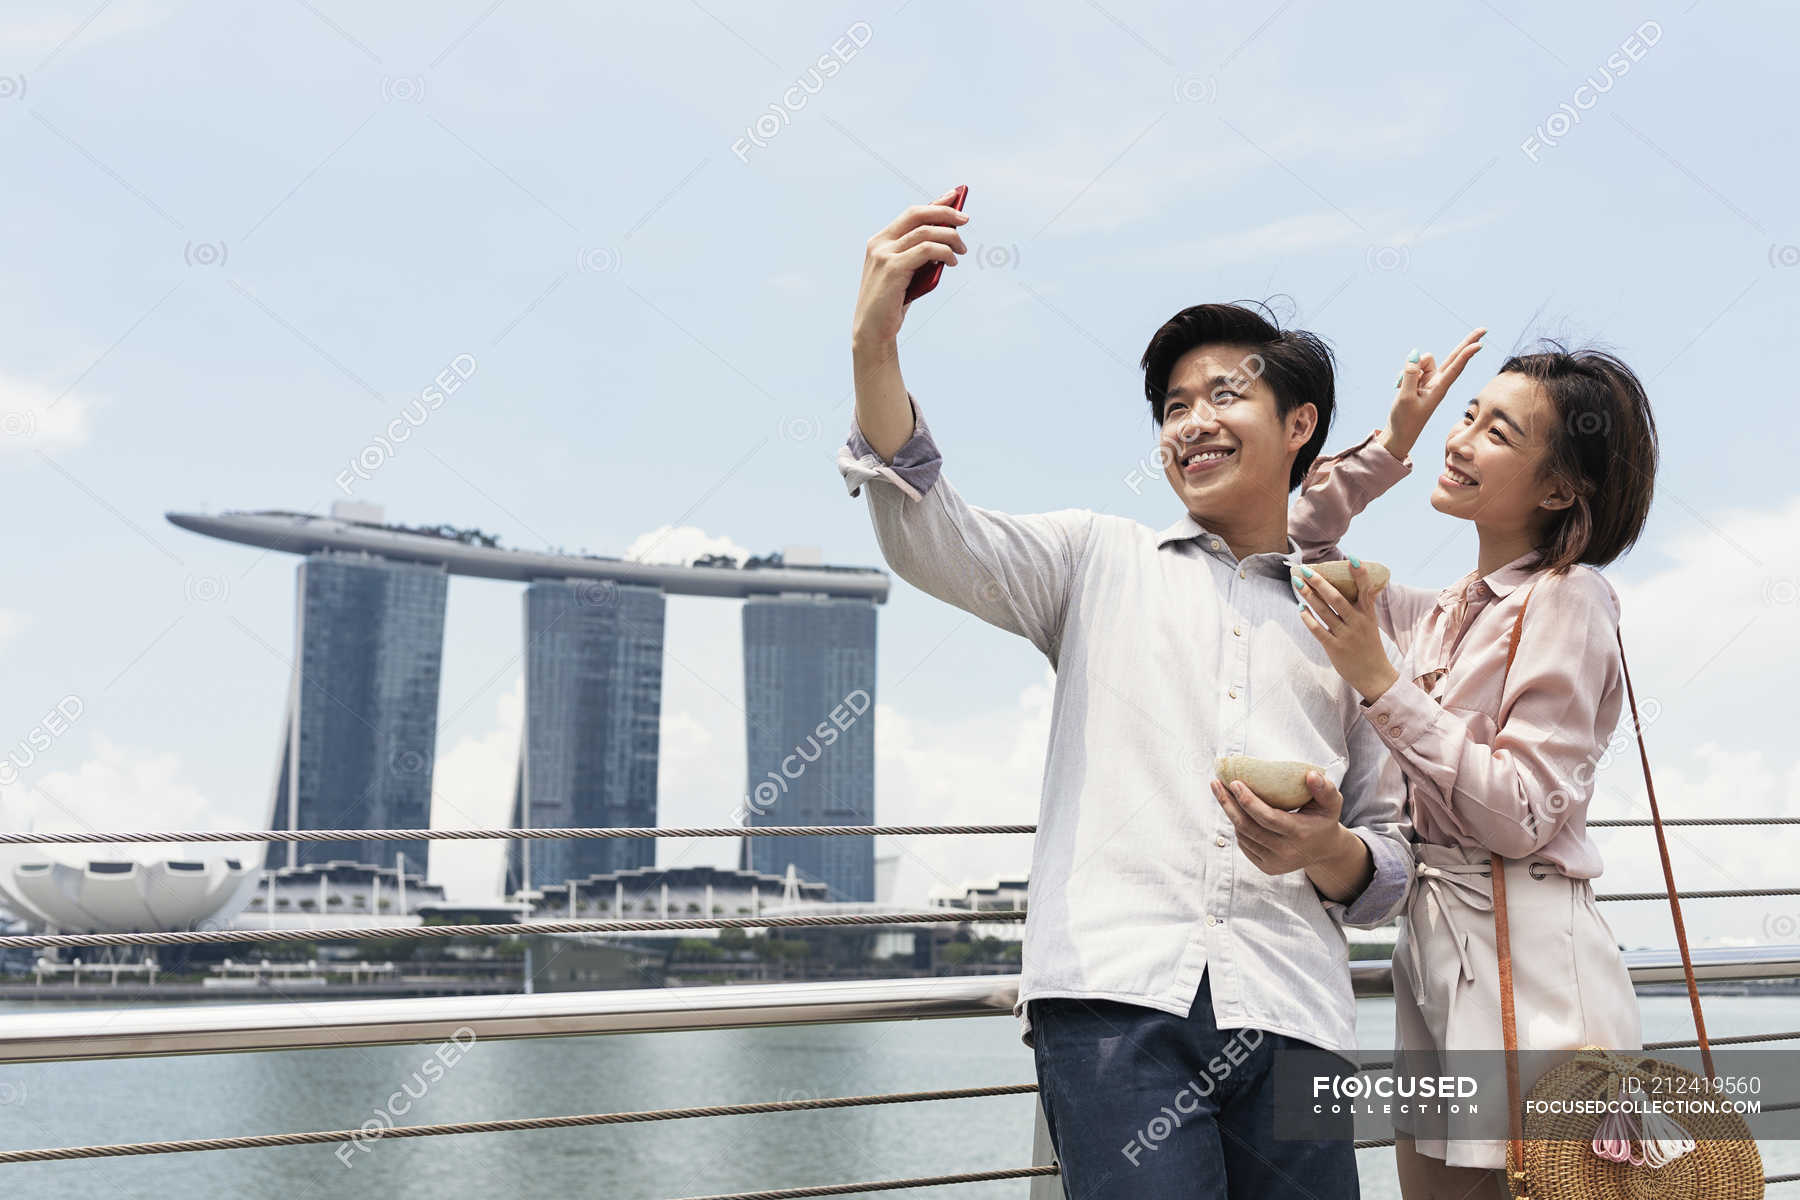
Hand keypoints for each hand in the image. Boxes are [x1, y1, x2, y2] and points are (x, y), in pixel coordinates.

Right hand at [850, 189, 968, 351]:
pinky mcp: (892, 269)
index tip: (955, 195)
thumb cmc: (893, 302)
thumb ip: (919, 254)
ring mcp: (884, 255)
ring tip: (961, 250)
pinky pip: (926, 250)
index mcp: (880, 241)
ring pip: (925, 232)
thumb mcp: (907, 272)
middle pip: (917, 214)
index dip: (935, 203)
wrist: (873, 330)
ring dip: (949, 237)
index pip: (911, 213)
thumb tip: (948, 238)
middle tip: (965, 220)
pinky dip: (944, 252)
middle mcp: (879, 243)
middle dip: (945, 212)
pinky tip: (952, 261)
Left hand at [1210, 771, 1349, 876]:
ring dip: (1230, 813)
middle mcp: (1285, 852)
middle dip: (1228, 804)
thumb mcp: (1331, 803)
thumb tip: (1310, 775)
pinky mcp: (1267, 868)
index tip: (1234, 782)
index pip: (1267, 818)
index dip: (1248, 801)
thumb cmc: (1324, 819)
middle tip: (1216, 784)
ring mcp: (1274, 862)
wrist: (1324, 850)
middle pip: (1247, 826)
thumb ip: (1324, 789)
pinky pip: (1244, 844)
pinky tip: (1235, 811)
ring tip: (1223, 793)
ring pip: (1243, 835)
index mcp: (1299, 833)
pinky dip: (1238, 826)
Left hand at [1292, 561, 1397, 701]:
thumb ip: (1364, 604)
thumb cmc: (1369, 645)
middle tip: (1307, 570)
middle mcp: (1358, 622)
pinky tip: (1300, 608)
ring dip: (1309, 596)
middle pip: (1337, 598)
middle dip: (1320, 583)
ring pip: (1324, 612)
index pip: (1366, 590)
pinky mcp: (1335, 648)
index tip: (1352, 558)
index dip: (1360, 574)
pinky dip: (1308, 619)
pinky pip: (1318, 630)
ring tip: (1297, 583)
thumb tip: (1364, 583)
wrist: (1374, 675)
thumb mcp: (1371, 623)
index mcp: (1368, 614)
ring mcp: (1346, 635)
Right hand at [1383, 327, 1485, 459]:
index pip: (1455, 367)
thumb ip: (1409, 374)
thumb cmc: (1404, 420)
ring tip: (1401, 387)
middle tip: (1484, 329)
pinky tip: (1398, 387)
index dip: (1466, 354)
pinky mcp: (1420, 380)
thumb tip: (1415, 353)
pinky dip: (1404, 374)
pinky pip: (1413, 367)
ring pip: (1423, 360)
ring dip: (1411, 368)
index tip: (1480, 343)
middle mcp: (1438, 382)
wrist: (1399, 433)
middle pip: (1455, 357)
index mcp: (1439, 389)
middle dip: (1468, 342)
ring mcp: (1429, 380)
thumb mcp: (1404, 397)